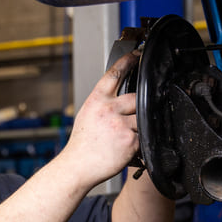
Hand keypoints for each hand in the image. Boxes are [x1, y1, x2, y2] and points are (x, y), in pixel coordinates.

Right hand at [61, 50, 140, 186]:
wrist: (78, 166)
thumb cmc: (82, 144)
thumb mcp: (87, 115)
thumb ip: (103, 103)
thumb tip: (119, 96)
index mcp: (96, 100)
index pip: (115, 74)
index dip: (128, 61)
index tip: (137, 54)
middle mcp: (108, 109)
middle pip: (136, 97)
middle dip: (138, 106)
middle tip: (130, 117)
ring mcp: (120, 124)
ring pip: (142, 118)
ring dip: (137, 127)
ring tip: (123, 137)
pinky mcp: (130, 140)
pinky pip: (143, 136)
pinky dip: (138, 142)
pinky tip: (125, 147)